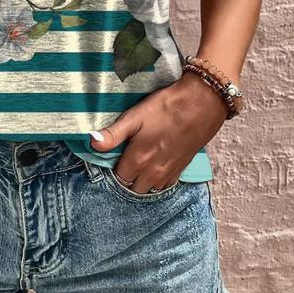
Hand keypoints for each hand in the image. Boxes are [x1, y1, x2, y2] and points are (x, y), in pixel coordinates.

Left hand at [89, 71, 228, 193]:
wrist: (202, 103)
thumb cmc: (166, 108)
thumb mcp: (135, 117)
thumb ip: (113, 134)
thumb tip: (92, 142)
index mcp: (139, 159)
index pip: (119, 177)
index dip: (114, 168)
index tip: (113, 157)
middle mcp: (153, 172)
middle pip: (133, 187)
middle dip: (127, 178)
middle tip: (125, 160)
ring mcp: (169, 172)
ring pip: (149, 188)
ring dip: (142, 181)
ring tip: (139, 164)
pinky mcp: (181, 168)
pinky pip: (165, 185)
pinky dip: (158, 181)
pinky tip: (156, 167)